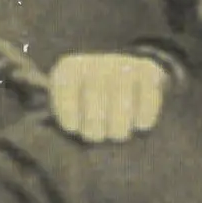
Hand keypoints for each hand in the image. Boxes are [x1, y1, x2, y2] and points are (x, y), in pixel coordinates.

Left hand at [47, 50, 170, 144]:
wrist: (126, 73)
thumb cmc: (89, 101)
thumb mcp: (67, 103)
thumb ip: (61, 118)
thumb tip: (53, 139)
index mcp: (69, 69)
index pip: (64, 90)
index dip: (69, 114)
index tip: (74, 129)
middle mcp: (95, 62)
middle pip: (94, 97)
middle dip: (95, 125)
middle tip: (98, 136)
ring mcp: (123, 65)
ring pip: (122, 101)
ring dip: (120, 125)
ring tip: (118, 134)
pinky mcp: (148, 71)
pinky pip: (148, 97)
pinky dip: (145, 116)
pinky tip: (141, 126)